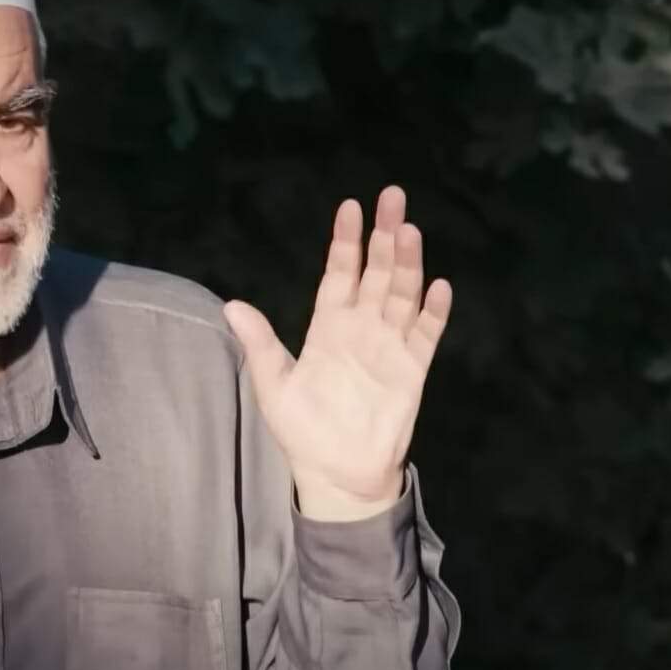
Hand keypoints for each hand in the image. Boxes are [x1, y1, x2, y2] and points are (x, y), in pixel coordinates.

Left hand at [223, 185, 451, 521]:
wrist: (337, 473)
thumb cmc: (302, 429)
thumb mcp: (274, 385)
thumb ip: (261, 344)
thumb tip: (230, 306)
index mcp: (327, 327)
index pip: (339, 273)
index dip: (345, 241)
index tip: (351, 205)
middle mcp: (361, 328)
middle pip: (376, 272)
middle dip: (384, 235)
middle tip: (393, 196)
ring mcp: (389, 346)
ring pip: (402, 295)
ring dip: (408, 264)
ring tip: (410, 231)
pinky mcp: (412, 370)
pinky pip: (426, 335)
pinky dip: (432, 312)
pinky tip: (439, 287)